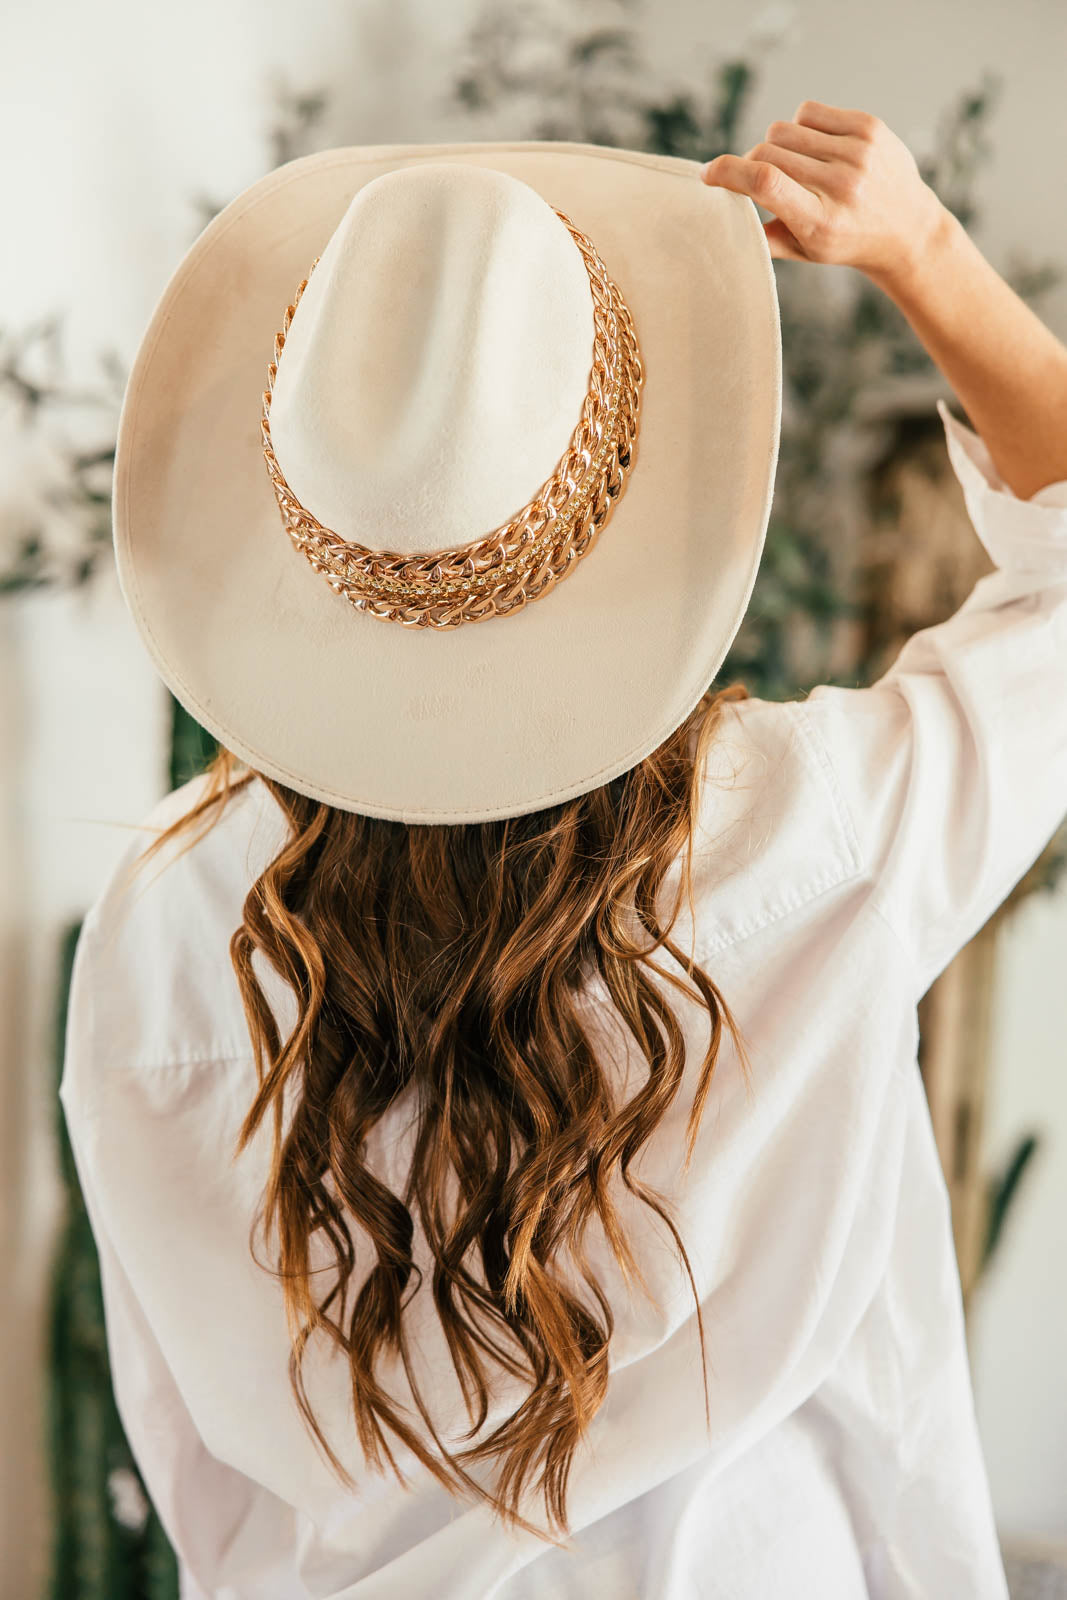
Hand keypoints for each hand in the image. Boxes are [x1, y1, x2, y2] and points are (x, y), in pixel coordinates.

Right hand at [701, 99, 947, 285]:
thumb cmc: (848, 241)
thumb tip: (727, 208)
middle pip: (767, 153)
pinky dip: (799, 128)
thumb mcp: (807, 251)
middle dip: (752, 164)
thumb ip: (766, 235)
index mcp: (821, 221)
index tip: (708, 174)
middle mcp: (841, 185)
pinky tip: (814, 149)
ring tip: (794, 167)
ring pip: (782, 130)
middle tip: (761, 181)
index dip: (728, 171)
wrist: (908, 228)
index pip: (765, 181)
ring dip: (775, 147)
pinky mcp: (868, 127)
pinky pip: (807, 112)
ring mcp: (858, 152)